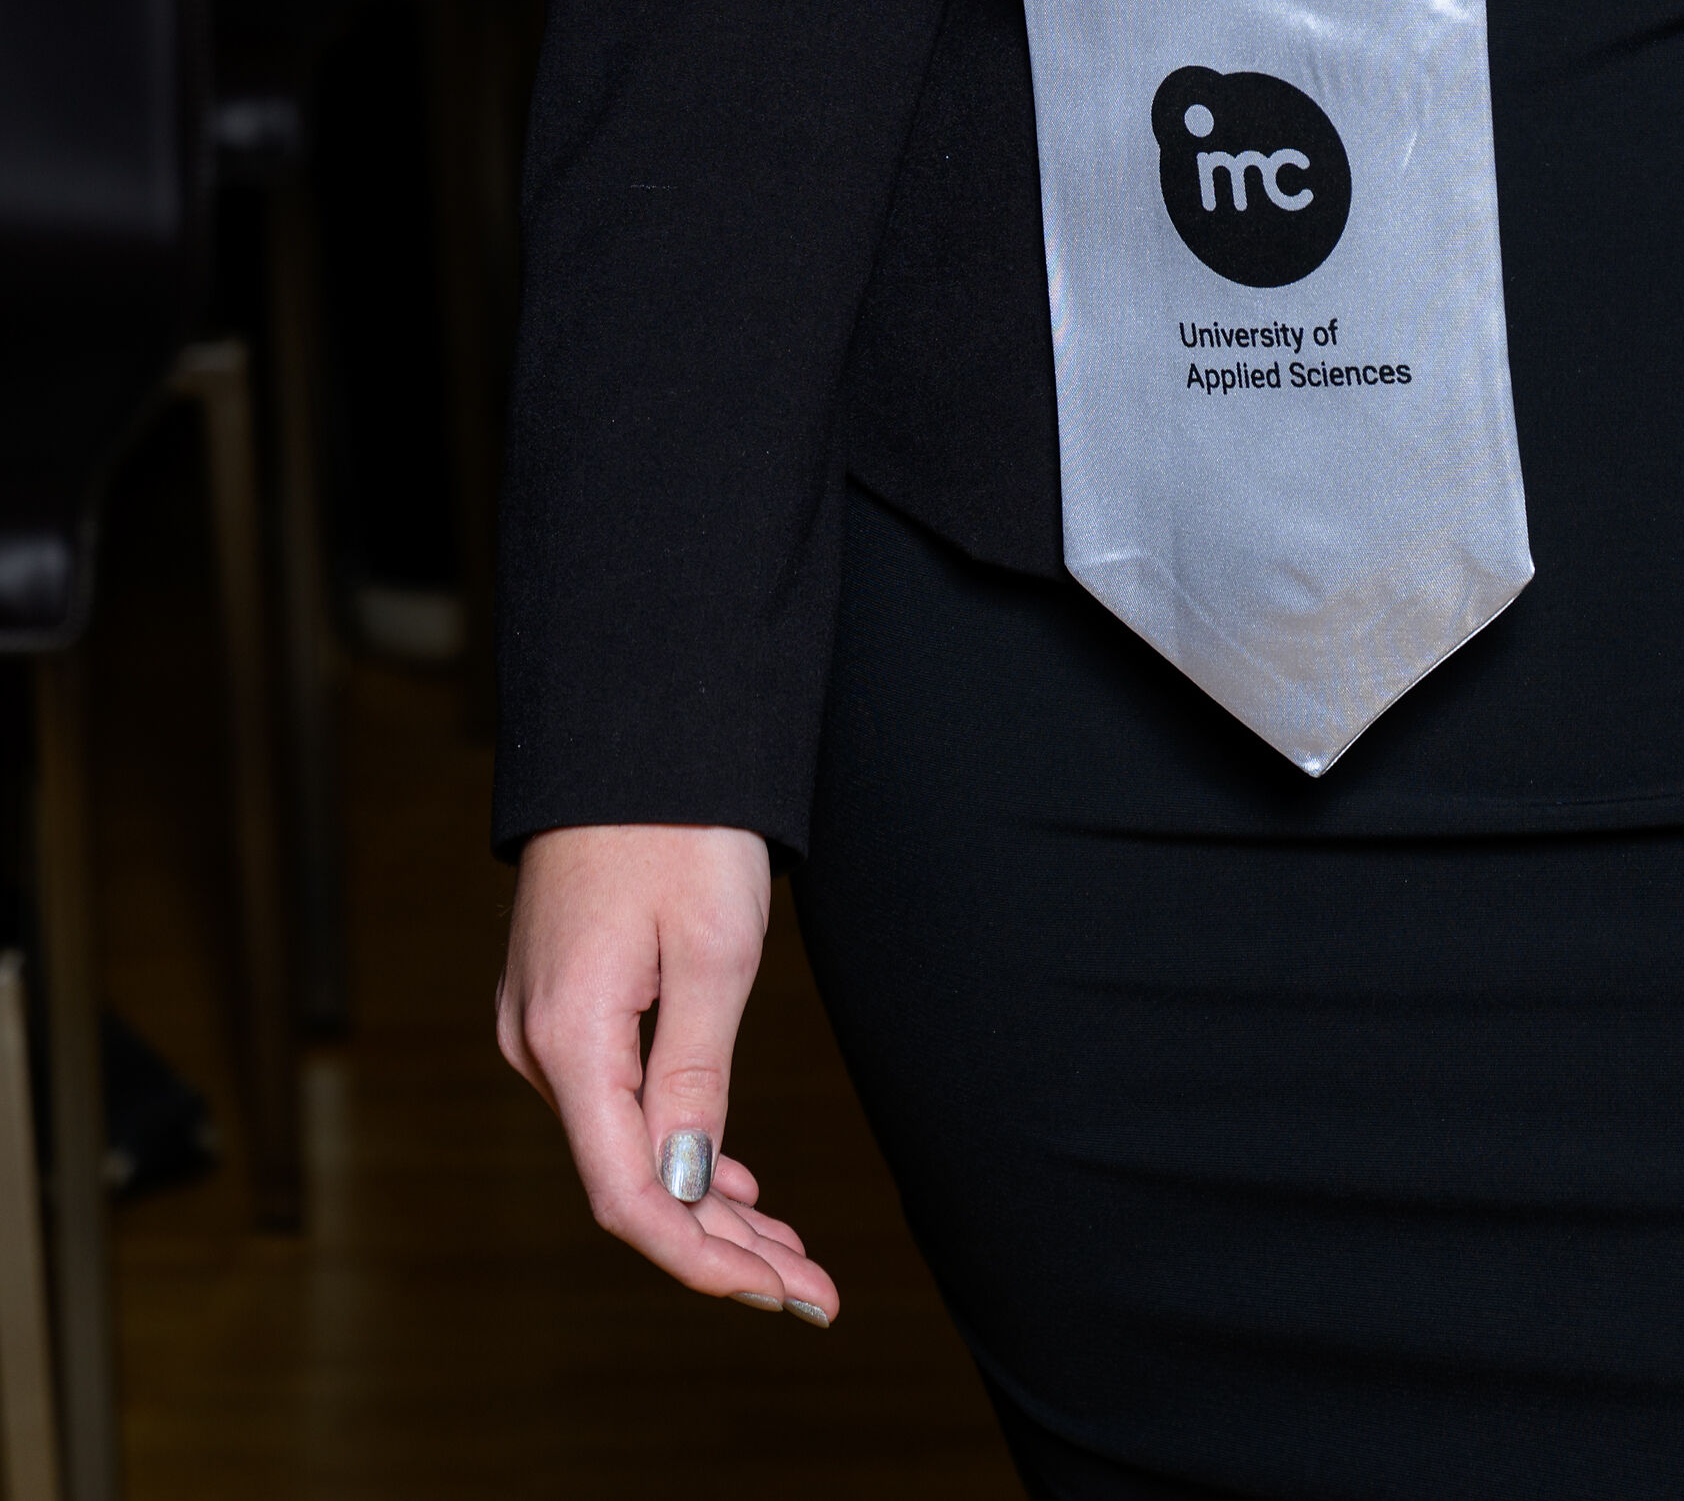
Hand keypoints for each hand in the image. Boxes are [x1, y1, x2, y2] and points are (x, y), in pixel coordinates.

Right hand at [498, 822, 838, 1322]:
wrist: (635, 719)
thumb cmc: (683, 823)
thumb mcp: (712, 951)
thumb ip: (693, 1079)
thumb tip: (685, 1187)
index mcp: (569, 1039)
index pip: (629, 1195)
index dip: (704, 1260)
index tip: (784, 1295)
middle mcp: (537, 1043)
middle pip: (629, 1180)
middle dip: (723, 1245)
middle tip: (814, 1291)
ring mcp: (542, 1022)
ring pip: (626, 1144)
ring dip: (708, 1201)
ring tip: (791, 1254)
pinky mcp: (561, 999)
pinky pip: (617, 1100)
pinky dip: (679, 1146)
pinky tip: (734, 1185)